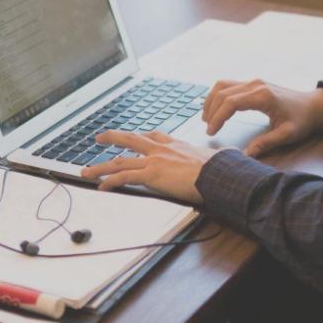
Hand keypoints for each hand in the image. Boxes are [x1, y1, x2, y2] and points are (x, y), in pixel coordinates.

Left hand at [80, 131, 217, 203]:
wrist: (219, 174)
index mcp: (176, 144)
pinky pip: (124, 177)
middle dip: (113, 138)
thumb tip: (236, 156)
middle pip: (130, 139)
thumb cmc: (221, 168)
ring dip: (101, 167)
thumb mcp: (218, 157)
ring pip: (120, 162)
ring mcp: (154, 160)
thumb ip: (219, 156)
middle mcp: (162, 149)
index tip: (133, 136)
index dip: (140, 136)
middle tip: (100, 138)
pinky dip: (110, 182)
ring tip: (87, 172)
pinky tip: (101, 187)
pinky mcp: (151, 174)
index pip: (154, 136)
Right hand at [202, 79, 322, 156]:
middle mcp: (255, 84)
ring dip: (211, 100)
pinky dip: (218, 96)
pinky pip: (229, 85)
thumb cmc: (303, 120)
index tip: (211, 132)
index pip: (230, 103)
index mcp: (262, 96)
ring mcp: (254, 82)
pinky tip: (216, 108)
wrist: (314, 106)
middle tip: (208, 129)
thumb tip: (245, 155)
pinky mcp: (253, 83)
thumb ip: (265, 144)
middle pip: (222, 93)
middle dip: (211, 111)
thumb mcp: (286, 135)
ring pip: (222, 85)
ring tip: (207, 119)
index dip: (218, 118)